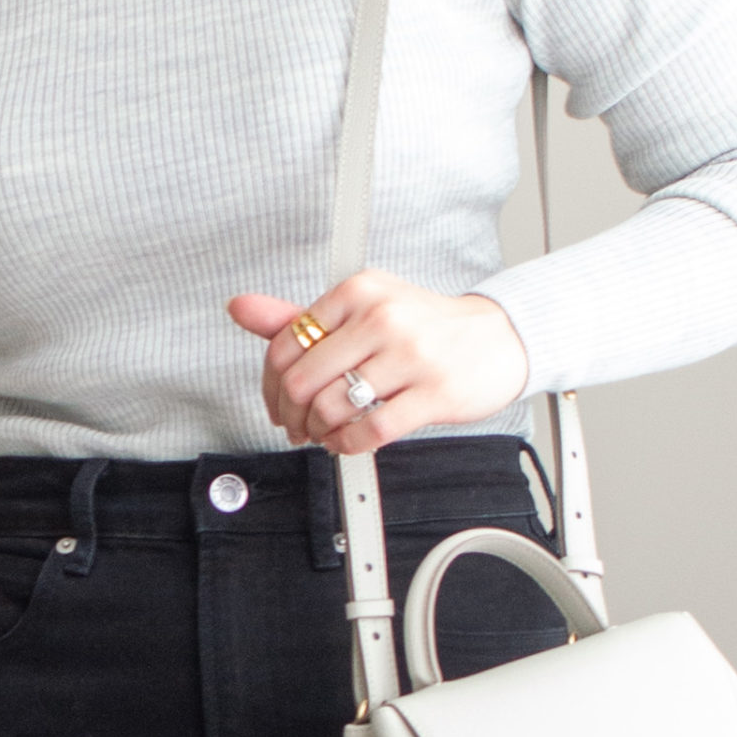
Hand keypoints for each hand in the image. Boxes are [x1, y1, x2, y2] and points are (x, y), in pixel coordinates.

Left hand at [227, 270, 528, 455]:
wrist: (496, 339)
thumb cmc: (423, 327)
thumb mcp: (361, 309)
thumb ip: (300, 317)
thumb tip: (240, 307)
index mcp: (358, 291)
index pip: (286, 343)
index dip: (271, 384)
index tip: (278, 401)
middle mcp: (382, 317)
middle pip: (302, 380)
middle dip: (291, 414)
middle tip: (297, 425)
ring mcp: (410, 355)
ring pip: (332, 407)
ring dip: (319, 432)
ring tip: (326, 433)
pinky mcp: (433, 393)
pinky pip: (371, 432)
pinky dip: (348, 445)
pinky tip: (349, 441)